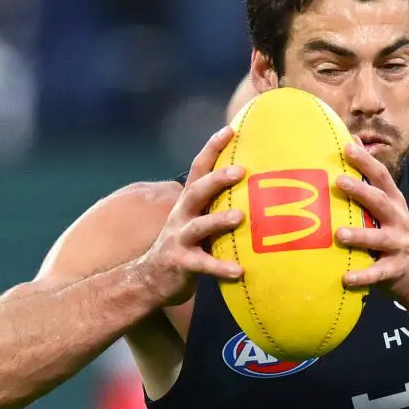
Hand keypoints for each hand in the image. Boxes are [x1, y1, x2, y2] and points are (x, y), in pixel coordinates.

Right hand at [134, 125, 243, 304]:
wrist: (150, 279)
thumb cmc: (186, 246)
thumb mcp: (198, 221)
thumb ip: (218, 206)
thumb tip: (258, 192)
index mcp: (188, 203)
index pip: (198, 168)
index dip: (212, 148)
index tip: (230, 129)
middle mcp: (181, 216)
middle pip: (196, 192)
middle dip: (216, 179)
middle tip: (240, 170)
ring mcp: (179, 239)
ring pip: (198, 226)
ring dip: (218, 220)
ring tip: (240, 215)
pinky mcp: (181, 264)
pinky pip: (203, 265)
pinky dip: (220, 267)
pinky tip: (239, 271)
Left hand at [334, 140, 408, 305]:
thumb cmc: (389, 232)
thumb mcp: (384, 206)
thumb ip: (369, 179)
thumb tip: (352, 140)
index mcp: (394, 203)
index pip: (382, 177)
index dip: (366, 162)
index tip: (348, 147)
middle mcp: (398, 221)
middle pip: (381, 202)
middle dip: (361, 191)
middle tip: (339, 181)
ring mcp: (398, 245)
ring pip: (379, 239)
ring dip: (359, 236)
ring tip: (338, 234)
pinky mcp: (394, 270)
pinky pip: (377, 273)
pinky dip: (362, 277)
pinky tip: (345, 278)